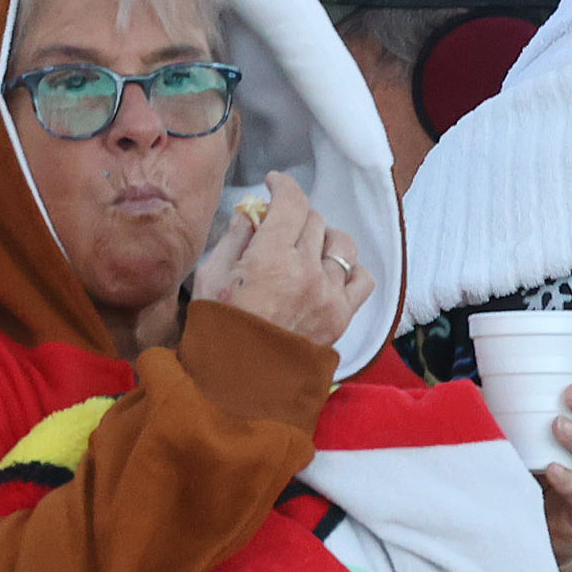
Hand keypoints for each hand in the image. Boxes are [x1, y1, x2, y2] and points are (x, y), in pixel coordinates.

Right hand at [193, 170, 366, 349]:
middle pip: (314, 220)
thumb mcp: (210, 278)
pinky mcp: (341, 317)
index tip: (275, 185)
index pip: (291, 202)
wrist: (237, 386)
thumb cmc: (217, 333)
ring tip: (308, 250)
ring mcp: (328, 295)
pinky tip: (332, 273)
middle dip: (295, 217)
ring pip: (341, 244)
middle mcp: (305, 271)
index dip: (283, 186)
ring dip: (323, 239)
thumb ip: (235, 237)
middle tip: (279, 229)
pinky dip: (350, 270)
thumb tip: (254, 212)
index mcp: (270, 258)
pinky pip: (362, 279)